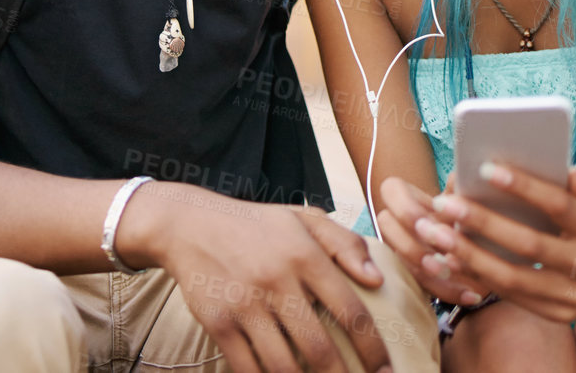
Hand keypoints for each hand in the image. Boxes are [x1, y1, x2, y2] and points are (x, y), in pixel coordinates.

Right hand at [124, 184, 393, 372]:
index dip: (373, 348)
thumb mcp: (304, 217)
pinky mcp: (218, 323)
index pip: (350, 310)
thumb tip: (376, 279)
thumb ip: (344, 242)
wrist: (190, 223)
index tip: (386, 371)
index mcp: (304, 255)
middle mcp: (277, 281)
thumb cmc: (256, 225)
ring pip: (284, 366)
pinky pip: (247, 369)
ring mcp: (245, 305)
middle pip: (319, 349)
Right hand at [372, 175, 488, 306]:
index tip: (427, 222)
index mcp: (409, 195)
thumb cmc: (473, 215)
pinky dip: (448, 292)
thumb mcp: (470, 202)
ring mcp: (401, 250)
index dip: (405, 207)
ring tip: (455, 277)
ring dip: (428, 272)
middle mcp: (399, 221)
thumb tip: (461, 178)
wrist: (485, 246)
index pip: (392, 190)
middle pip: (387, 226)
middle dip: (412, 245)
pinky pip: (422, 287)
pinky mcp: (414, 277)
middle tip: (437, 257)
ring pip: (402, 263)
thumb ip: (462, 193)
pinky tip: (472, 296)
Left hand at [413, 164, 575, 322]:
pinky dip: (478, 277)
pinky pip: (511, 296)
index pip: (559, 206)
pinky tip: (449, 258)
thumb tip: (568, 170)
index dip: (523, 187)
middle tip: (443, 203)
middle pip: (529, 246)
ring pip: (513, 279)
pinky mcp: (558, 314)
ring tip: (434, 233)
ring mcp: (573, 297)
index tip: (484, 167)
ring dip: (468, 255)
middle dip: (482, 223)